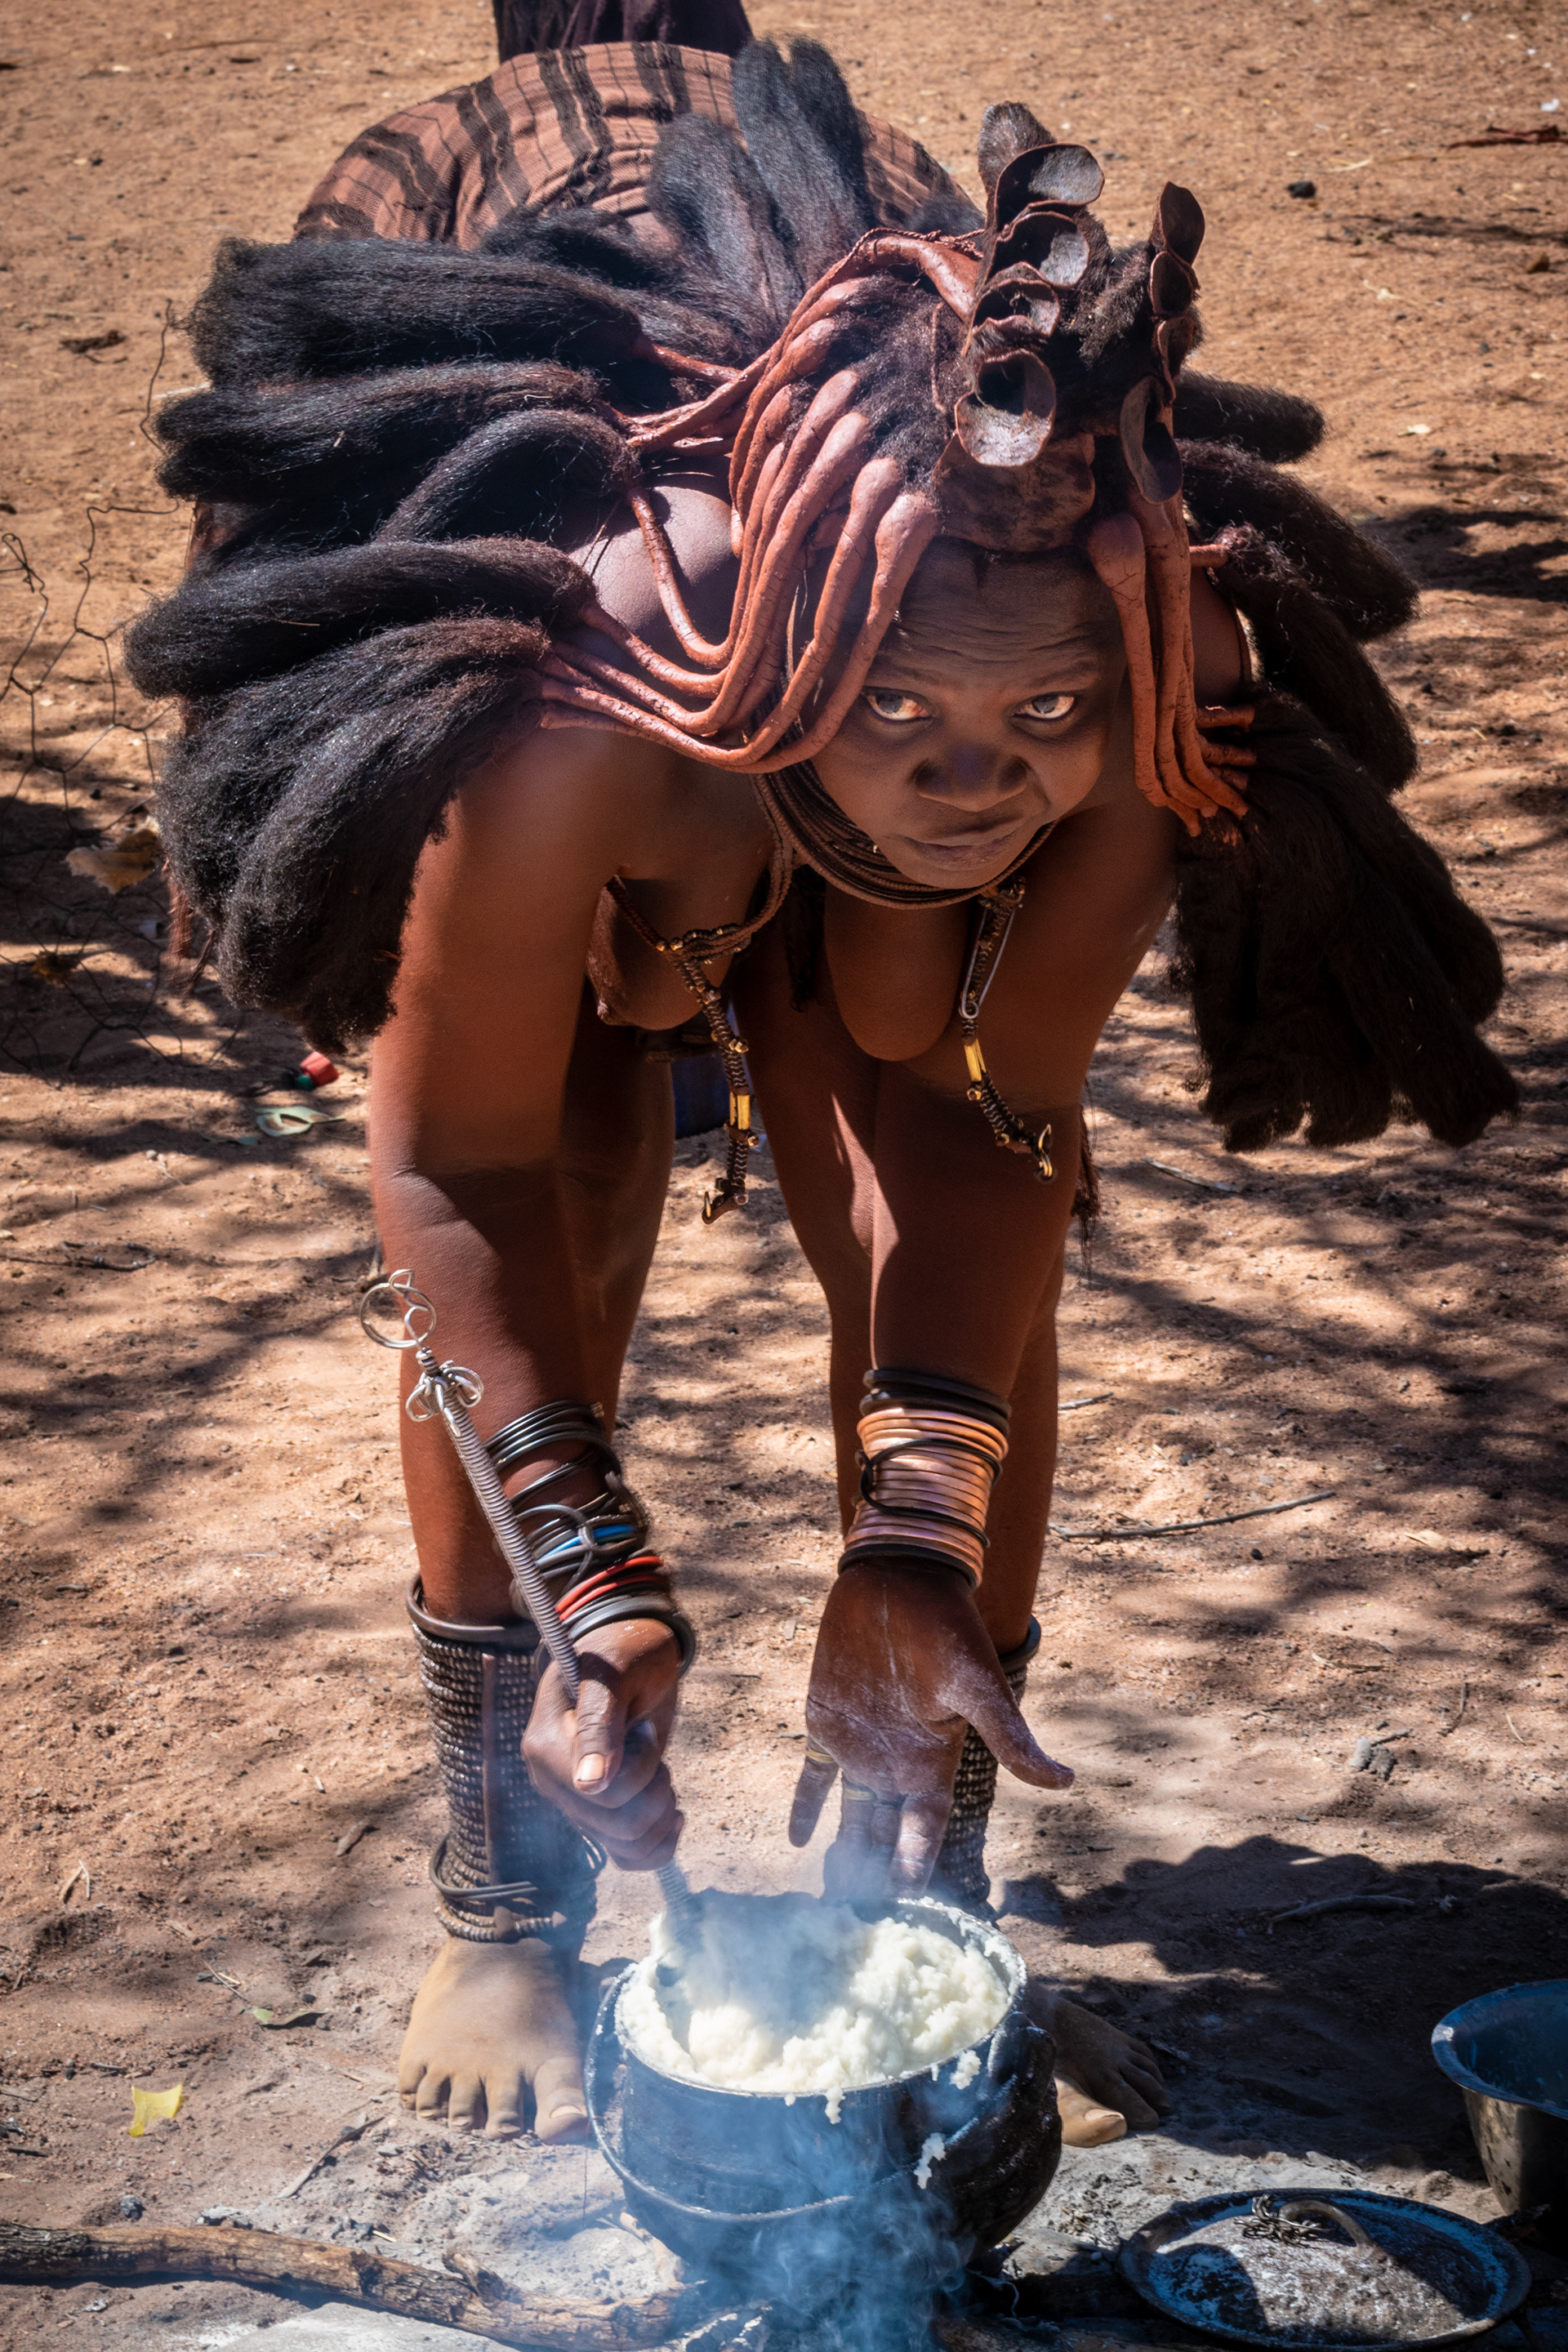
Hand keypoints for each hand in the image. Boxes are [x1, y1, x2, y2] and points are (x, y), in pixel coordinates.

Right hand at [523, 1617, 682, 1869]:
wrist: (631, 1653)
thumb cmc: (624, 1652)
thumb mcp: (615, 1674)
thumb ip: (600, 1724)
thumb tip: (589, 1785)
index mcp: (545, 1746)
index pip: (601, 1794)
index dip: (639, 1767)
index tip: (640, 1726)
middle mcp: (552, 1781)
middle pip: (618, 1825)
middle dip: (654, 1789)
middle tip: (651, 1742)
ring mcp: (573, 1801)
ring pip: (626, 1847)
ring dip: (660, 1814)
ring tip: (660, 1771)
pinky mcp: (596, 1813)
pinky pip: (627, 1856)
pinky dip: (658, 1844)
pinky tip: (672, 1812)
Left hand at [788, 1559, 1072, 1898]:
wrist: (897, 1579)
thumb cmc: (944, 1628)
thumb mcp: (977, 1686)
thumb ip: (1009, 1737)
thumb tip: (1065, 1782)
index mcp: (933, 1761)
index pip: (925, 1829)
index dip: (915, 1866)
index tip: (906, 1907)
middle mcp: (898, 1763)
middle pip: (884, 1833)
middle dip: (874, 1875)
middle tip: (855, 1923)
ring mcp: (861, 1745)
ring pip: (850, 1816)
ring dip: (841, 1853)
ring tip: (828, 1899)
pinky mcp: (826, 1722)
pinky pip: (812, 1776)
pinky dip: (805, 1806)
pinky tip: (796, 1839)